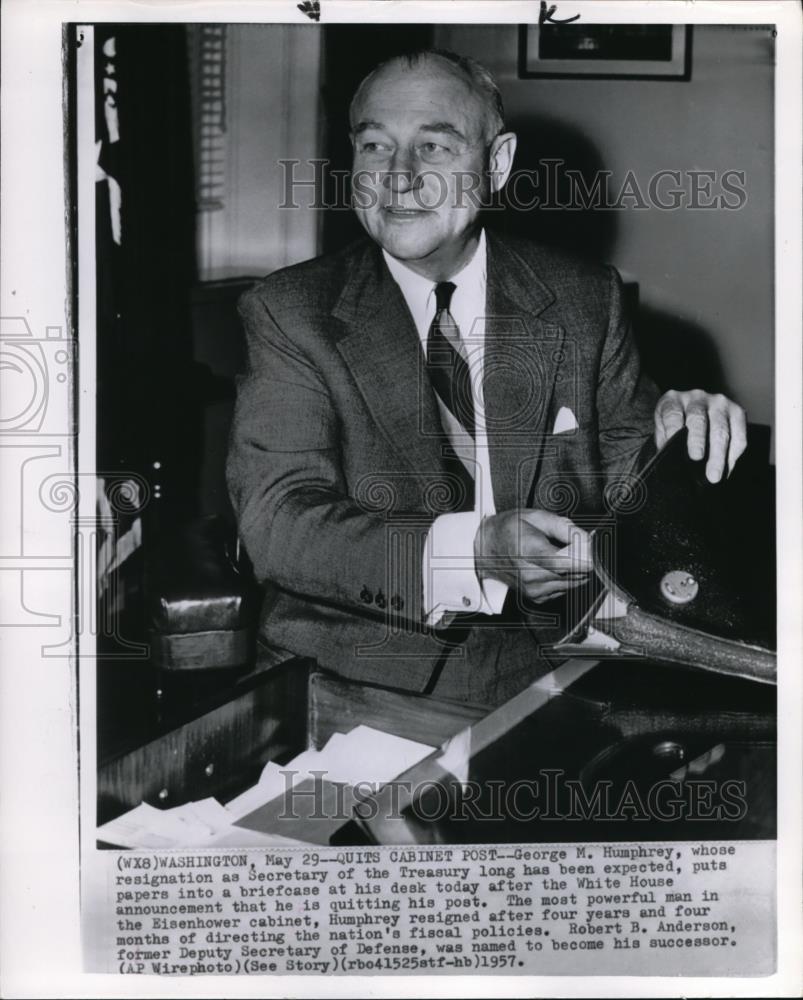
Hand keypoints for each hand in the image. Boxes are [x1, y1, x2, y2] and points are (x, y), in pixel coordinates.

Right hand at [474, 509, 591, 603]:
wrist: (485, 549)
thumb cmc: (509, 530)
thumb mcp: (535, 517)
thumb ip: (564, 527)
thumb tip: (587, 540)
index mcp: (528, 551)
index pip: (567, 562)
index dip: (585, 554)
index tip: (590, 545)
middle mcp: (530, 574)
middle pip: (575, 572)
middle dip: (581, 558)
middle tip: (570, 543)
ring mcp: (533, 589)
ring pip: (574, 582)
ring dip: (574, 568)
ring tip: (557, 552)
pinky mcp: (536, 597)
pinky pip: (565, 588)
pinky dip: (564, 577)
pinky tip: (551, 565)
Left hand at [654, 389, 746, 482]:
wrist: (692, 414)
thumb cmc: (674, 426)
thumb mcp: (663, 431)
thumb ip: (665, 442)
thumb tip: (672, 461)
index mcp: (674, 400)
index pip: (672, 412)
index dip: (673, 427)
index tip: (672, 441)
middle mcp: (697, 397)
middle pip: (698, 419)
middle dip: (698, 440)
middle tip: (696, 459)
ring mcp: (719, 403)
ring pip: (721, 429)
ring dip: (718, 454)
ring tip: (714, 475)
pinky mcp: (737, 412)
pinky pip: (739, 436)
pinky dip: (733, 455)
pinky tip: (726, 470)